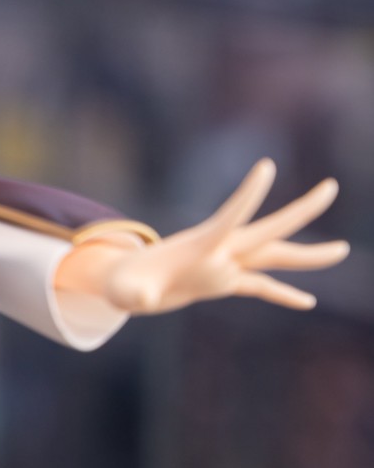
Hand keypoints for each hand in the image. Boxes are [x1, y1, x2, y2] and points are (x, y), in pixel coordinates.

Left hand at [55, 159, 348, 314]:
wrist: (125, 284)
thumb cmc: (123, 285)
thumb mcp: (126, 290)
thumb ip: (135, 293)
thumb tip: (137, 299)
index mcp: (202, 246)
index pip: (231, 216)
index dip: (247, 194)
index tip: (266, 166)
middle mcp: (221, 250)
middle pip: (269, 230)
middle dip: (301, 211)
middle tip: (331, 187)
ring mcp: (225, 265)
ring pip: (275, 256)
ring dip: (309, 256)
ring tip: (343, 250)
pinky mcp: (223, 282)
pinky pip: (261, 288)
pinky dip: (283, 294)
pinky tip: (307, 302)